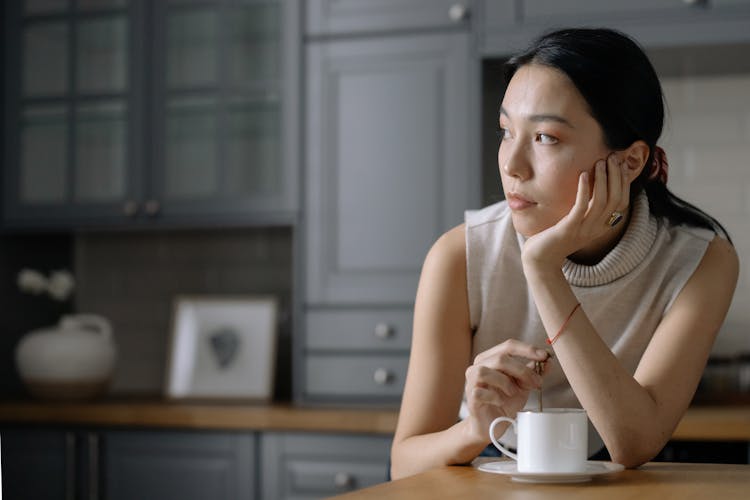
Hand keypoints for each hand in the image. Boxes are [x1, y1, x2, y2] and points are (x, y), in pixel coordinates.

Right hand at [463, 340, 550, 441]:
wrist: (493, 425)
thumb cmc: (505, 402)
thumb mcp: (523, 385)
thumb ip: (533, 372)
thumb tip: (548, 361)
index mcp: (491, 358)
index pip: (508, 346)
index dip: (527, 349)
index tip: (545, 356)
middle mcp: (478, 366)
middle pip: (500, 358)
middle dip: (522, 370)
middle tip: (536, 383)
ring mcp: (472, 381)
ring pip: (486, 372)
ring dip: (506, 382)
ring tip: (513, 393)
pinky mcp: (470, 397)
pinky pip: (480, 392)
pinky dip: (495, 396)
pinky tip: (501, 402)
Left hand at [521, 154, 629, 271]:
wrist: (540, 260)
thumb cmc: (555, 238)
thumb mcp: (577, 223)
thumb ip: (587, 209)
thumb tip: (592, 186)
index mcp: (602, 227)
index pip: (622, 202)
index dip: (624, 183)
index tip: (621, 165)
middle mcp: (596, 229)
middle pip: (615, 199)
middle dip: (616, 176)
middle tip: (613, 158)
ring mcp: (583, 230)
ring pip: (601, 202)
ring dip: (603, 180)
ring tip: (600, 162)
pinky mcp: (568, 229)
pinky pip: (581, 207)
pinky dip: (584, 190)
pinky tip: (583, 175)